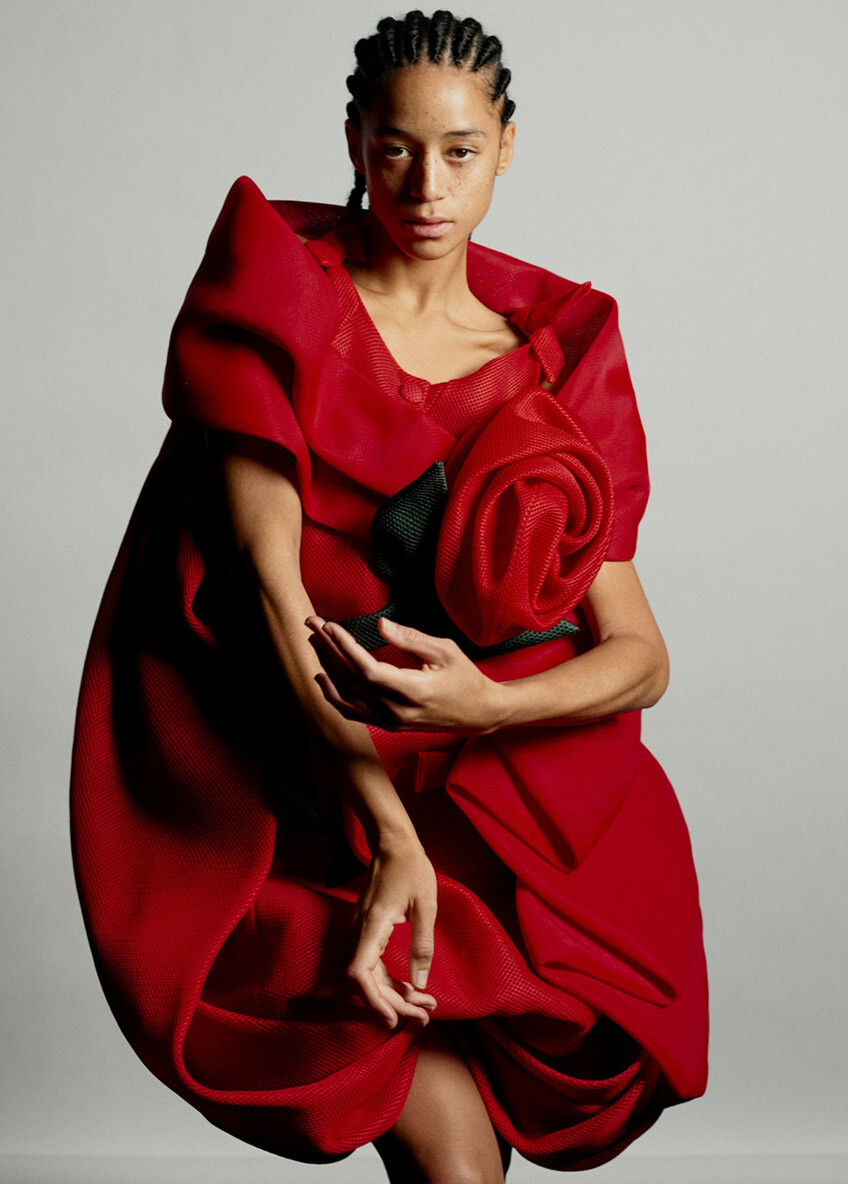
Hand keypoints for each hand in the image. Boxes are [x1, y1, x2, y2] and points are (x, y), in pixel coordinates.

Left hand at [305, 614, 503, 733]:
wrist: (478, 713)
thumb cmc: (465, 678)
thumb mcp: (445, 650)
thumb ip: (411, 639)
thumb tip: (382, 624)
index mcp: (414, 690)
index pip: (368, 670)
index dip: (346, 647)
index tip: (331, 626)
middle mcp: (398, 711)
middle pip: (352, 680)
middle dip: (329, 649)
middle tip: (313, 624)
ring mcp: (391, 721)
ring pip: (347, 696)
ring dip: (327, 667)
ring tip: (315, 642)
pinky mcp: (388, 725)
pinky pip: (353, 711)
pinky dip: (334, 695)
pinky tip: (322, 677)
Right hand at [345, 833, 438, 1029]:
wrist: (392, 842)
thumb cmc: (411, 868)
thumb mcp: (426, 905)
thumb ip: (422, 945)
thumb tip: (420, 983)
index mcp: (373, 925)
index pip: (359, 973)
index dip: (372, 1001)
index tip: (393, 1019)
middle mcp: (359, 931)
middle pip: (364, 982)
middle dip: (393, 1004)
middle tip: (425, 1016)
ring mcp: (359, 931)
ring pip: (367, 976)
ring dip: (392, 995)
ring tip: (424, 1007)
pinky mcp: (365, 931)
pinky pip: (370, 964)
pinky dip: (388, 981)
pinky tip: (410, 988)